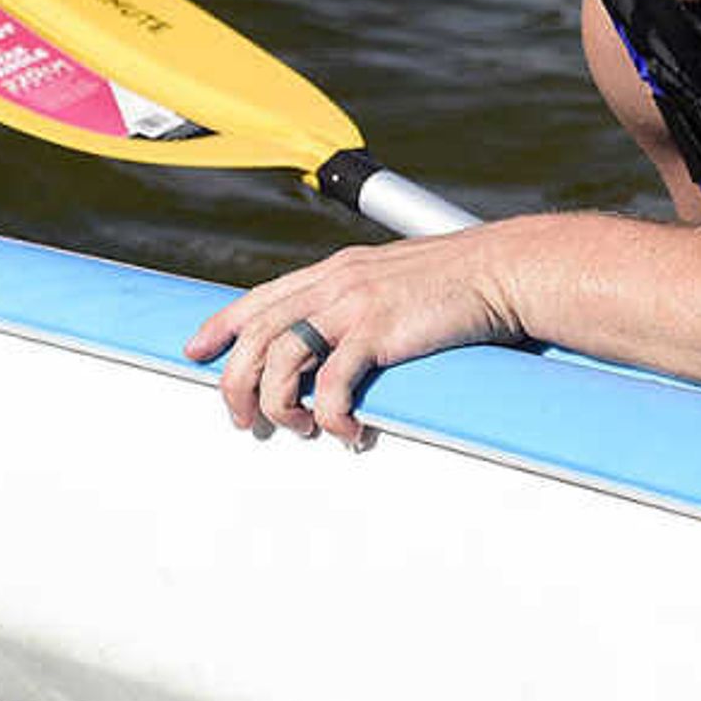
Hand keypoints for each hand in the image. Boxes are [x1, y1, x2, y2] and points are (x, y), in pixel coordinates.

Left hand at [184, 231, 530, 449]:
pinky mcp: (377, 333)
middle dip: (237, 383)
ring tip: (298, 429)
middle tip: (243, 420)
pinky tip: (346, 431)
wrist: (504, 270)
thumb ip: (363, 298)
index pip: (260, 298)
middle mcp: (335, 283)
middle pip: (255, 334)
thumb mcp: (396, 277)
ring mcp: (353, 306)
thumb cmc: (462, 280)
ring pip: (280, 361)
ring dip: (278, 406)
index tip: (196, 350)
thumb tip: (345, 334)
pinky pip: (332, 385)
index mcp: (336, 270)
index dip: (221, 326)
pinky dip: (331, 416)